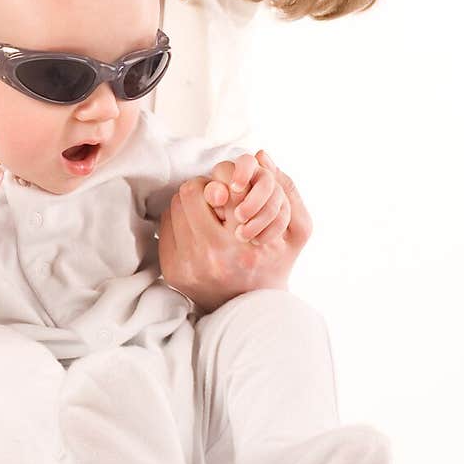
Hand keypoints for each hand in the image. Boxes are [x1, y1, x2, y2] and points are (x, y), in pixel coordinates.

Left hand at [158, 150, 311, 312]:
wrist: (251, 310)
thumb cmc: (276, 264)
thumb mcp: (297, 232)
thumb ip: (287, 191)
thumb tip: (261, 153)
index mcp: (241, 245)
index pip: (217, 187)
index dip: (224, 181)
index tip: (231, 191)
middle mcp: (210, 256)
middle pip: (189, 192)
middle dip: (205, 189)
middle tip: (218, 199)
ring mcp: (185, 265)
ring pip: (175, 206)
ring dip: (191, 204)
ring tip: (209, 215)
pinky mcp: (170, 271)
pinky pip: (166, 226)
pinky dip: (180, 221)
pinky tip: (197, 230)